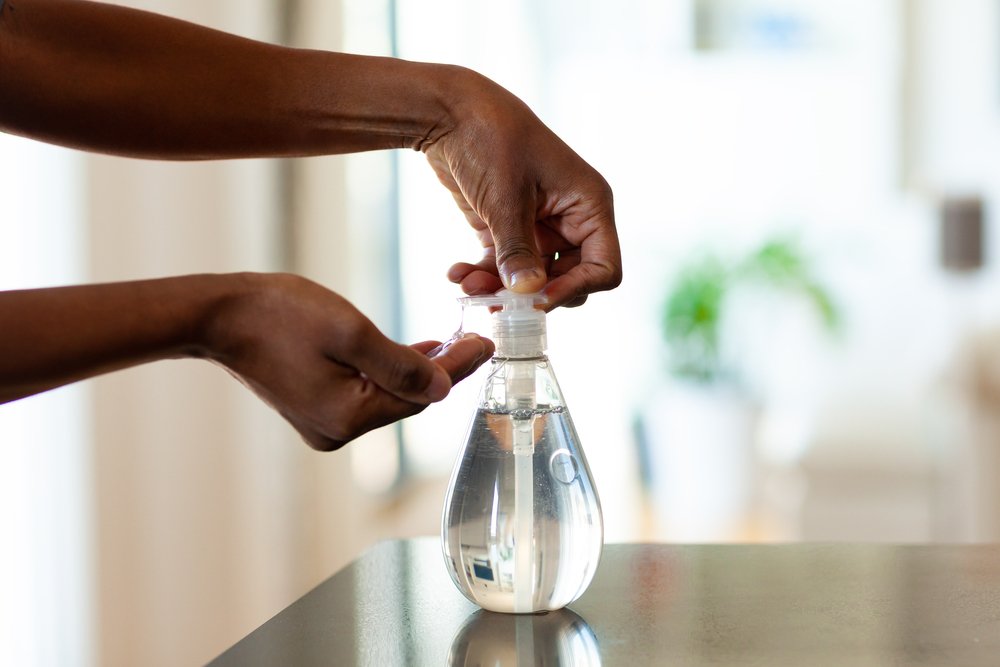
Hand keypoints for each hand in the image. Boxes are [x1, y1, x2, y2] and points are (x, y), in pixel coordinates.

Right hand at [204, 274, 493, 450]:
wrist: (220, 315)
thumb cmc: (279, 315)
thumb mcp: (350, 333)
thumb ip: (402, 363)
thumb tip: (446, 387)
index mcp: (348, 417)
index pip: (421, 395)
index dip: (458, 367)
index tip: (488, 343)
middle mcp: (337, 432)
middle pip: (406, 400)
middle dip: (442, 370)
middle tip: (475, 338)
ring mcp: (323, 425)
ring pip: (387, 397)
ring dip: (417, 370)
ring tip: (452, 342)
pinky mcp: (314, 410)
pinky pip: (365, 393)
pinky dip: (389, 373)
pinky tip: (411, 351)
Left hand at [425, 70, 621, 308]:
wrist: (450, 111)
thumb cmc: (490, 139)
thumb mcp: (506, 199)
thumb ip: (518, 250)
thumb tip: (528, 293)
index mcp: (588, 205)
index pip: (603, 266)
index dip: (576, 288)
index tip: (538, 299)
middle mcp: (571, 218)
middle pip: (567, 279)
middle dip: (532, 293)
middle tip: (496, 299)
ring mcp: (540, 225)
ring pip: (532, 278)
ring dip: (500, 288)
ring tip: (466, 286)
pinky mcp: (509, 228)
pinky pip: (505, 266)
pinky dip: (484, 275)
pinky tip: (457, 274)